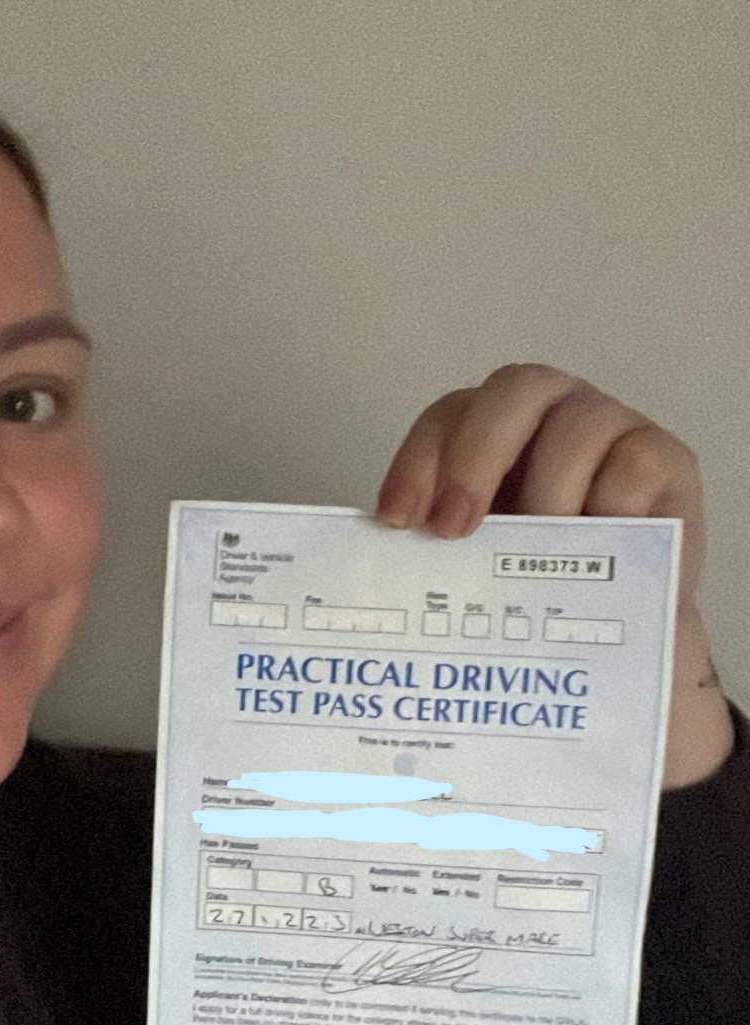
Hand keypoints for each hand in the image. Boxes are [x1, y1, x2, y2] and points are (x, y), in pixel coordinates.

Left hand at [375, 363, 731, 786]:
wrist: (616, 631)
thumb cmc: (535, 587)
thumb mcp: (475, 564)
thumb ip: (433, 553)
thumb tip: (360, 579)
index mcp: (489, 430)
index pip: (446, 418)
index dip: (418, 461)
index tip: (395, 520)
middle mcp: (548, 412)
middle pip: (511, 393)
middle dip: (474, 456)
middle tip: (451, 528)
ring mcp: (610, 426)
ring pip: (577, 425)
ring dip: (547, 493)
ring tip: (534, 554)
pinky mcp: (663, 458)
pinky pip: (634, 464)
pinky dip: (610, 506)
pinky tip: (595, 546)